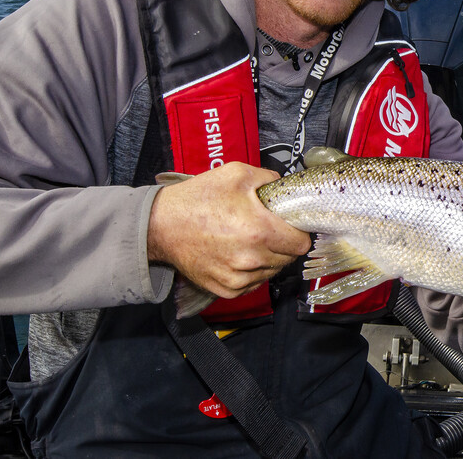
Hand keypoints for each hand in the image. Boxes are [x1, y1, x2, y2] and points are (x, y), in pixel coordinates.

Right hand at [147, 162, 312, 298]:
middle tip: (267, 229)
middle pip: (288, 258)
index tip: (290, 226)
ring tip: (249, 240)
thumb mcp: (237, 174)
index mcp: (259, 231)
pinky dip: (251, 271)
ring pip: (271, 271)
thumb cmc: (197, 199)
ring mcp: (238, 278)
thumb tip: (286, 187)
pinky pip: (253, 283)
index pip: (301, 244)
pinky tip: (238, 254)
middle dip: (283, 243)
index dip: (299, 232)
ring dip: (267, 258)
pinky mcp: (226, 289)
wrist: (161, 224)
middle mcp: (251, 259)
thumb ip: (270, 179)